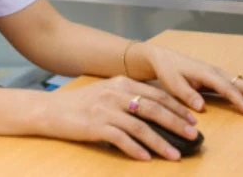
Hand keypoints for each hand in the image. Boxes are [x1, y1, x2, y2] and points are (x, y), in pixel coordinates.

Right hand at [35, 76, 200, 160]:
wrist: (49, 110)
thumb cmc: (80, 103)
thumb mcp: (106, 91)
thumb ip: (128, 96)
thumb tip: (157, 110)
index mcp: (121, 83)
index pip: (157, 95)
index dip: (177, 107)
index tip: (193, 119)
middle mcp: (115, 94)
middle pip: (154, 109)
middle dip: (176, 123)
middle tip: (192, 135)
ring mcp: (105, 110)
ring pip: (140, 127)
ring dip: (160, 143)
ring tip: (174, 154)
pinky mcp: (94, 126)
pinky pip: (121, 139)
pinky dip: (135, 150)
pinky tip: (146, 159)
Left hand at [132, 43, 242, 116]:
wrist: (164, 59)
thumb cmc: (168, 71)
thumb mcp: (172, 84)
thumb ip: (187, 94)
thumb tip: (201, 106)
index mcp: (207, 73)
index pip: (227, 89)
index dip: (239, 101)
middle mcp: (218, 72)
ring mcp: (221, 74)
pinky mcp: (221, 78)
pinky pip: (242, 86)